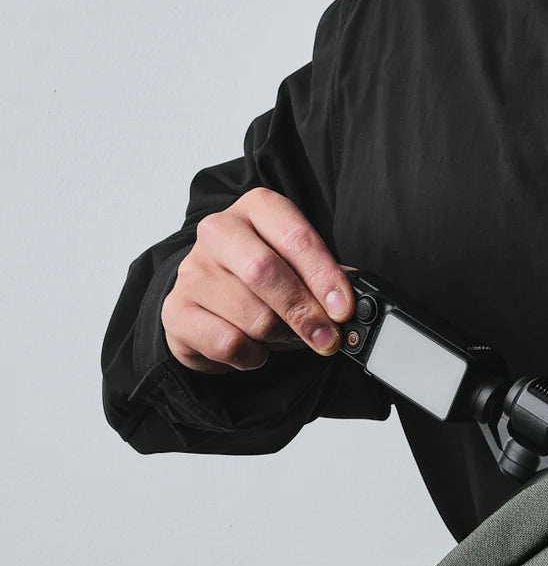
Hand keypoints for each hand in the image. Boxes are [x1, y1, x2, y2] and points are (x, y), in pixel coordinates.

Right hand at [162, 187, 355, 373]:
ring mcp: (192, 270)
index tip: (342, 310)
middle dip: (304, 313)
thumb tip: (352, 305)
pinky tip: (253, 349)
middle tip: (326, 339)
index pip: (294, 236)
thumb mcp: (298, 271)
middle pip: (264, 272)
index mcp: (256, 209)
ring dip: (280, 339)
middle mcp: (218, 231)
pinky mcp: (176, 311)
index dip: (323, 276)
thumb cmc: (262, 285)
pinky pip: (228, 344)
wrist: (209, 305)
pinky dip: (253, 356)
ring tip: (282, 337)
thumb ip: (324, 281)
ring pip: (252, 316)